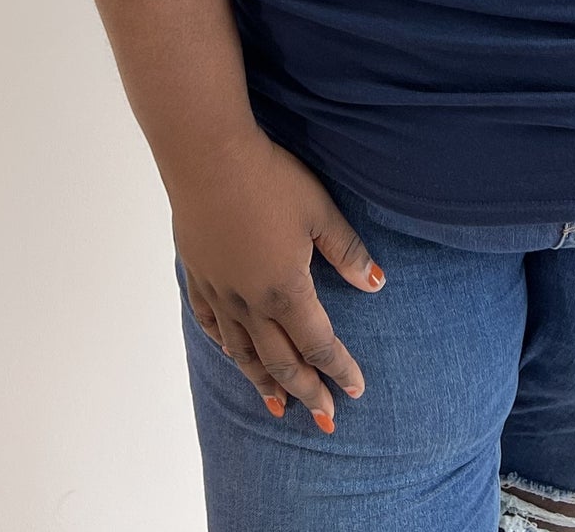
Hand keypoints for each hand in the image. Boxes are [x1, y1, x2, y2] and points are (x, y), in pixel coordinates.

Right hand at [168, 128, 386, 429]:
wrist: (207, 157)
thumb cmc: (270, 180)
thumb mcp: (319, 211)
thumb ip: (346, 251)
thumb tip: (375, 284)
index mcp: (286, 290)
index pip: (319, 343)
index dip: (339, 369)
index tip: (355, 391)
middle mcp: (250, 303)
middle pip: (281, 361)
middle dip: (306, 391)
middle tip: (325, 417)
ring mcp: (220, 293)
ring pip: (243, 353)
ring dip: (264, 383)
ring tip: (278, 407)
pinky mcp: (198, 277)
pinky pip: (211, 326)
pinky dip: (226, 348)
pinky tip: (232, 355)